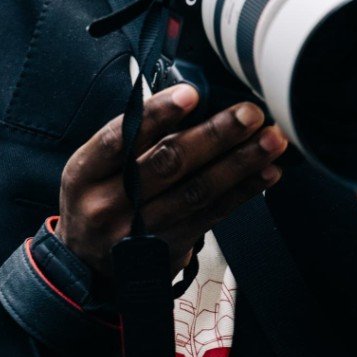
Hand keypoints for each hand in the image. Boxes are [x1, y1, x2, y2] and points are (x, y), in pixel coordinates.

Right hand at [56, 85, 287, 278]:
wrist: (87, 262)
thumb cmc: (100, 196)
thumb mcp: (96, 166)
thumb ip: (135, 137)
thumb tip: (195, 100)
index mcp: (85, 171)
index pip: (120, 137)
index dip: (157, 114)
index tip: (191, 94)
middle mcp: (108, 203)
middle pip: (167, 163)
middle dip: (215, 134)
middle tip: (249, 113)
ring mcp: (138, 231)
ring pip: (197, 191)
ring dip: (240, 163)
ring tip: (271, 140)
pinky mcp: (168, 249)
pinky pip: (212, 215)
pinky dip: (243, 191)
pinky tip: (266, 172)